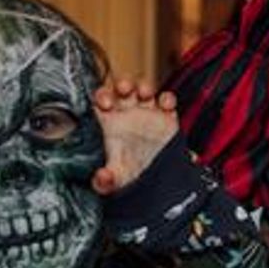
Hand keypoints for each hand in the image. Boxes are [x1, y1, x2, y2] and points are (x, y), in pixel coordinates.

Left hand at [91, 77, 179, 195]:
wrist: (158, 182)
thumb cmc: (132, 177)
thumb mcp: (116, 180)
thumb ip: (105, 181)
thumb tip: (101, 178)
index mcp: (111, 124)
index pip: (102, 102)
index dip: (102, 97)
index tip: (106, 103)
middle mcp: (128, 116)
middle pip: (122, 90)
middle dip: (123, 85)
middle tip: (124, 90)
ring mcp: (147, 115)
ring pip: (144, 91)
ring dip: (144, 88)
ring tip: (144, 94)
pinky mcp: (166, 119)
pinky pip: (167, 101)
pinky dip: (167, 99)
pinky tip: (165, 105)